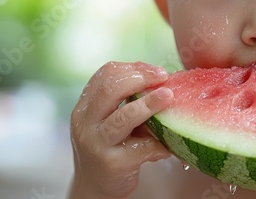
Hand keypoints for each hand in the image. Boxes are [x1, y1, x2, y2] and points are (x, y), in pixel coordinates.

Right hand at [69, 61, 173, 198]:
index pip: (106, 74)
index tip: (155, 71)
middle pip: (110, 88)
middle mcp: (86, 122)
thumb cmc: (110, 148)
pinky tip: (170, 143)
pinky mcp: (112, 163)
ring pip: (124, 117)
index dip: (133, 68)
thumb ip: (129, 102)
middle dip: (141, 78)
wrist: (95, 187)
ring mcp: (97, 142)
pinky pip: (141, 147)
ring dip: (149, 104)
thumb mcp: (111, 121)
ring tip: (168, 96)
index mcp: (85, 106)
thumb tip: (163, 81)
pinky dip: (159, 143)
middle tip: (163, 77)